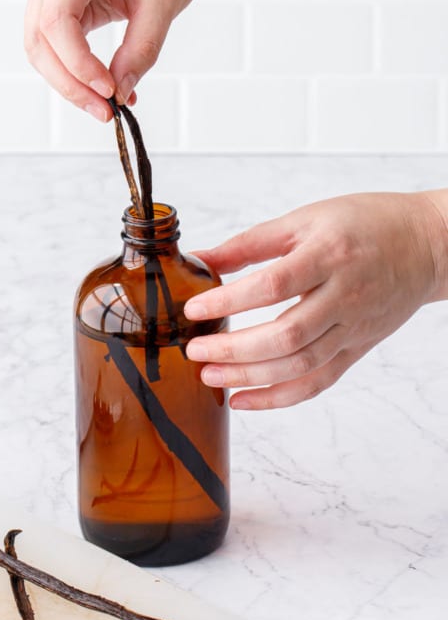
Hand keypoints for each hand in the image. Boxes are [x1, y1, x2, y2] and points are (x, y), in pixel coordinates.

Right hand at [24, 0, 208, 120]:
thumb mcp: (163, 6)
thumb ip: (140, 52)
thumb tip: (121, 94)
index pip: (57, 20)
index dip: (78, 63)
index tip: (109, 91)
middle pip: (40, 39)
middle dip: (70, 83)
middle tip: (106, 111)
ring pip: (40, 48)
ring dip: (69, 83)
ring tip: (106, 105)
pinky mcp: (56, 2)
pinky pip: (54, 46)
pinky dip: (75, 73)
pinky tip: (103, 89)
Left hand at [184, 192, 447, 409]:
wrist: (427, 246)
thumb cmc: (365, 224)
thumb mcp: (305, 219)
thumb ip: (250, 243)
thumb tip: (199, 260)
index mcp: (329, 256)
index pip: (273, 286)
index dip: (229, 301)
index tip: (194, 308)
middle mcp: (344, 296)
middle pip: (286, 336)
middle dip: (234, 349)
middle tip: (195, 349)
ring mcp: (352, 329)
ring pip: (299, 366)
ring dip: (249, 376)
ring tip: (209, 374)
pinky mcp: (356, 350)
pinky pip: (316, 383)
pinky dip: (277, 398)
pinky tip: (242, 399)